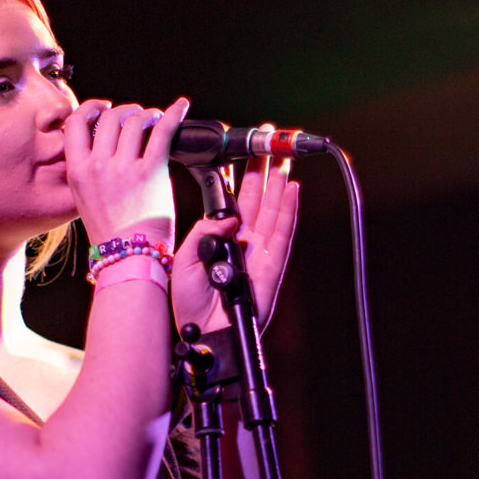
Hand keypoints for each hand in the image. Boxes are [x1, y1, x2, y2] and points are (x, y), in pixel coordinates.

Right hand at [61, 97, 189, 246]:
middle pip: (109, 118)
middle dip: (125, 111)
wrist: (129, 258)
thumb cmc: (112, 234)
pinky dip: (173, 114)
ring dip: (147, 114)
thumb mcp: (85, 199)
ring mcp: (123, 168)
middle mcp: (97, 166)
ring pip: (134, 121)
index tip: (102, 107)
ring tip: (155, 119)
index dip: (90, 109)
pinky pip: (162, 131)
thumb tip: (103, 149)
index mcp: (77, 172)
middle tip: (137, 116)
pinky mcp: (150, 172)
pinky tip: (181, 107)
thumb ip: (90, 172)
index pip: (75, 124)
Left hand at [171, 153, 299, 334]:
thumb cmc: (188, 305)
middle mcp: (242, 245)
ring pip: (272, 211)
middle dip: (263, 170)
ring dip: (278, 183)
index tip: (242, 153)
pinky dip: (288, 212)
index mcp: (220, 241)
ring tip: (283, 156)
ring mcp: (259, 255)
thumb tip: (228, 218)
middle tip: (268, 142)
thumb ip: (204, 234)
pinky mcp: (271, 268)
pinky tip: (292, 189)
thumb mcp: (186, 260)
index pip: (233, 202)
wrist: (200, 336)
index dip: (239, 177)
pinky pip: (282, 235)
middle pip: (256, 200)